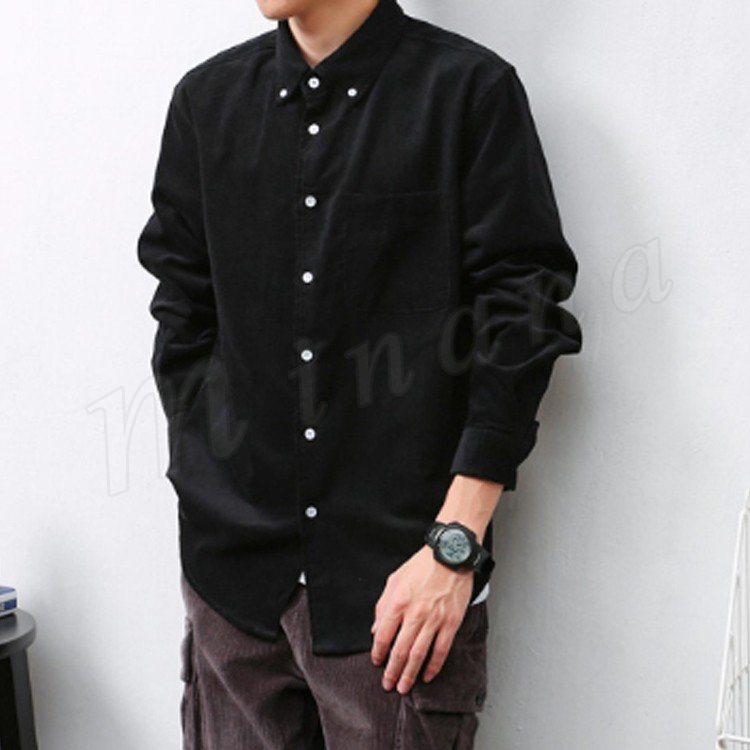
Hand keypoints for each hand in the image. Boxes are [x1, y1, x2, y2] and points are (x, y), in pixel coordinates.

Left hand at [370, 544, 473, 693]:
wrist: (450, 555)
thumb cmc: (422, 566)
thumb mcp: (395, 579)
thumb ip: (383, 605)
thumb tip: (376, 629)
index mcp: (398, 602)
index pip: (383, 635)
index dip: (378, 652)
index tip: (376, 662)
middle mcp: (415, 613)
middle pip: (400, 650)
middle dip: (392, 671)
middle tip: (388, 685)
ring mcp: (434, 620)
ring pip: (419, 654)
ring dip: (410, 674)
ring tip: (404, 687)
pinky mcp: (451, 622)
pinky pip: (441, 650)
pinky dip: (434, 666)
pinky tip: (427, 676)